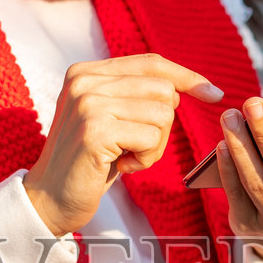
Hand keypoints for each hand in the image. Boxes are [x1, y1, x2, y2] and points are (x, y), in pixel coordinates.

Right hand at [25, 53, 222, 236]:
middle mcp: (84, 81)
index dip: (186, 77)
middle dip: (163, 125)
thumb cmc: (87, 163)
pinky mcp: (95, 131)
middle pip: (162, 89)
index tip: (213, 93)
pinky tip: (121, 168)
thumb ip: (134, 95)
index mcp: (85, 72)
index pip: (151, 62)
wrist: (49, 200)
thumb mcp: (109, 118)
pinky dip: (146, 159)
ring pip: (162, 114)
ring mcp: (88, 104)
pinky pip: (152, 138)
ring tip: (125, 158)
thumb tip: (187, 86)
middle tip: (137, 148)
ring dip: (155, 146)